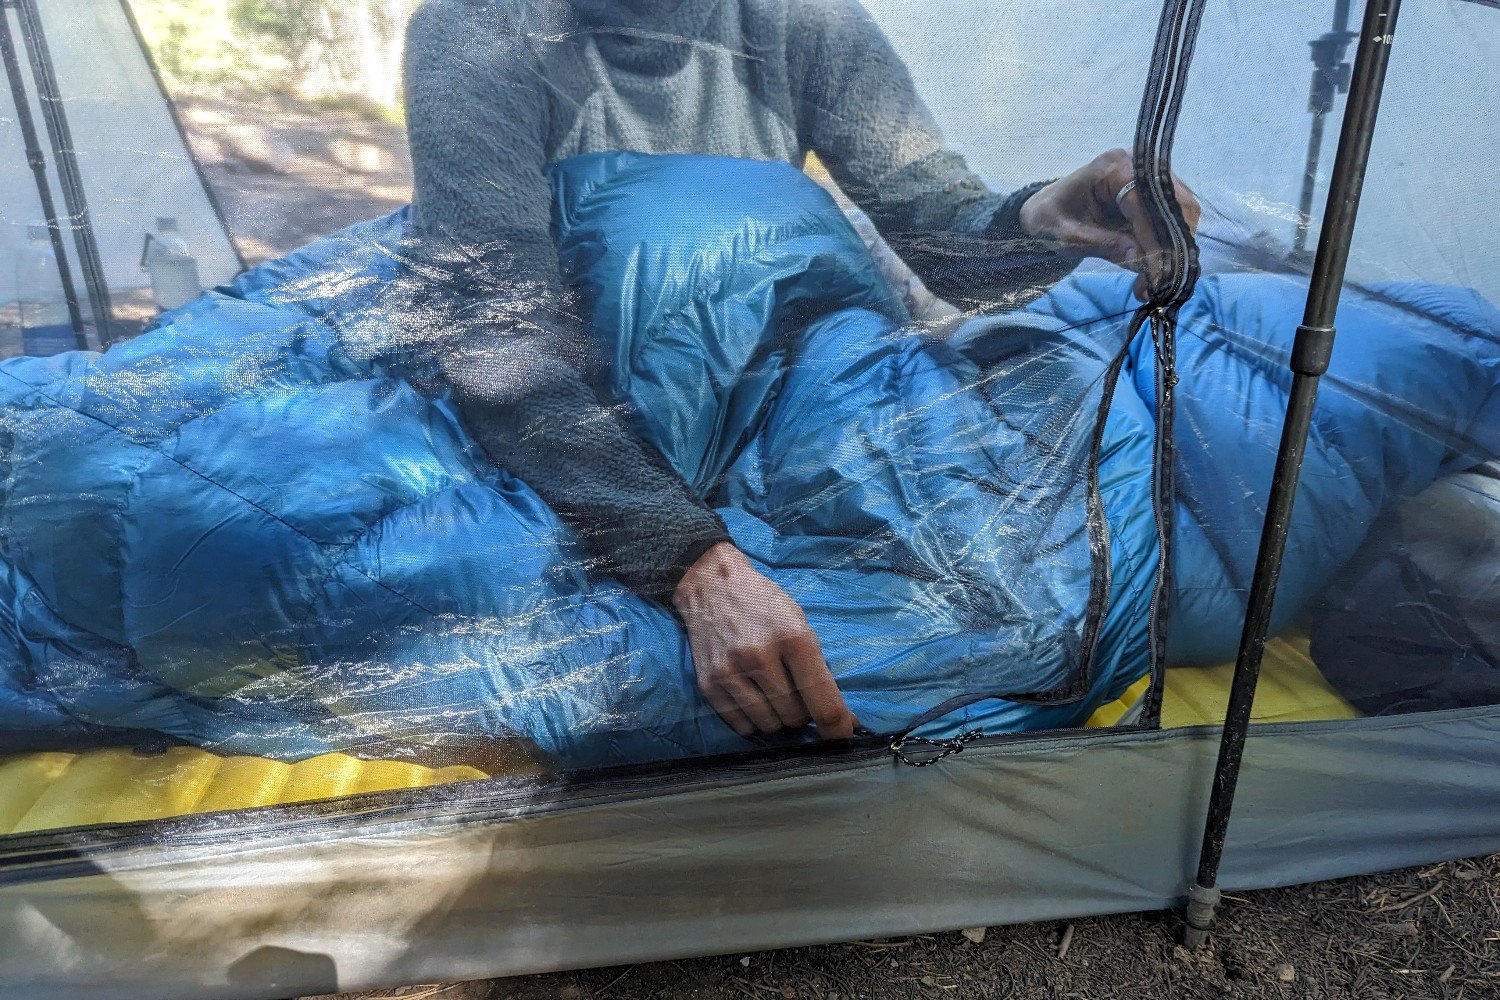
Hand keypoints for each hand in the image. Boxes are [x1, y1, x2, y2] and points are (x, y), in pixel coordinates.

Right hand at [673, 543, 855, 740]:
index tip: (843, 739)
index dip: (836, 726)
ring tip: (771, 692)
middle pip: (795, 716)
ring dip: (777, 717)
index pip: (821, 697)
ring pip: (769, 724)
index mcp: (793, 637)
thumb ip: (820, 669)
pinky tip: (751, 695)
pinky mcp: (709, 684)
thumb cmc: (764, 604)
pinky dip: (753, 719)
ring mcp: (730, 671)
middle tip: (795, 691)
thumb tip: (845, 718)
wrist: (712, 586)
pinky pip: (742, 725)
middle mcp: (759, 655)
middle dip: (802, 712)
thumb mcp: (800, 624)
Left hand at [1018, 148, 1200, 299]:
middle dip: (1170, 246)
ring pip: (1182, 212)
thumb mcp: (1068, 237)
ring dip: (1174, 248)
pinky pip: (1175, 218)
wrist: (1047, 211)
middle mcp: (1138, 164)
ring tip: (1153, 281)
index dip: (1154, 239)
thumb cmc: (1051, 219)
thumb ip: (1105, 245)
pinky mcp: (1156, 193)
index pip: (1145, 202)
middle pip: (1175, 203)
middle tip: (1157, 283)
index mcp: (1112, 167)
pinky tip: (1155, 268)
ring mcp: (1151, 177)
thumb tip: (1143, 261)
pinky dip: (1170, 244)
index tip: (1157, 273)